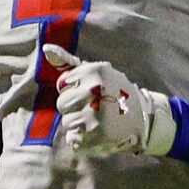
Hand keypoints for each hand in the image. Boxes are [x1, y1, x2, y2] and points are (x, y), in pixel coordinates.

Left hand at [46, 45, 173, 158]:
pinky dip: (81, 139)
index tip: (91, 92)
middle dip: (74, 107)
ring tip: (97, 120)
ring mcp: (96, 114)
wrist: (143, 117)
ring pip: (67, 122)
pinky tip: (96, 133)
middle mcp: (95, 90)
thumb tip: (45, 48)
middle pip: (62, 103)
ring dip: (78, 124)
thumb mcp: (95, 72)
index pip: (62, 84)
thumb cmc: (114, 91)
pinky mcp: (97, 135)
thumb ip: (68, 62)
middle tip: (95, 107)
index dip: (73, 90)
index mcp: (95, 71)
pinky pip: (72, 139)